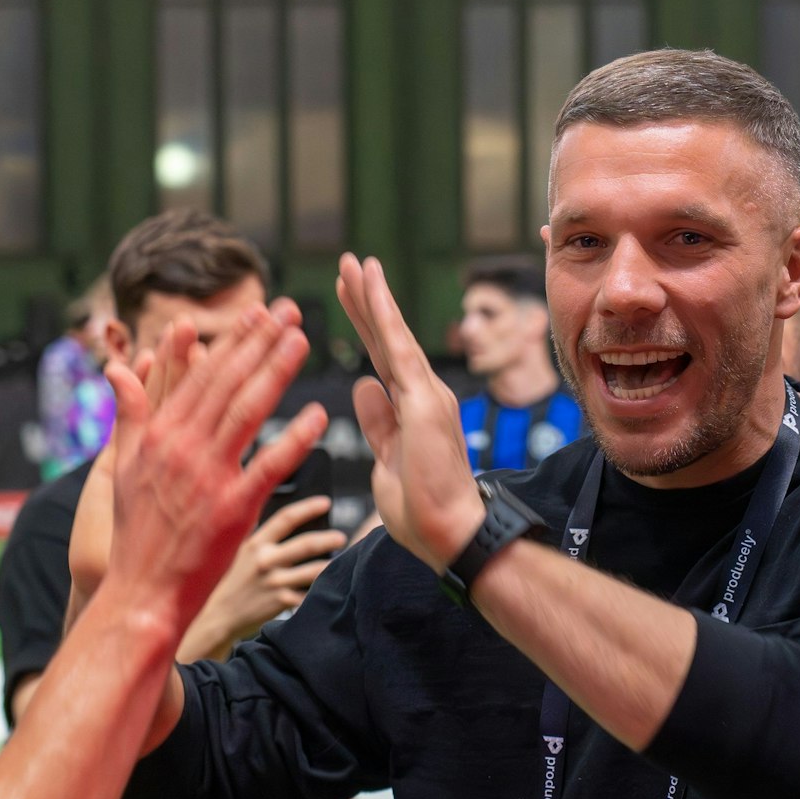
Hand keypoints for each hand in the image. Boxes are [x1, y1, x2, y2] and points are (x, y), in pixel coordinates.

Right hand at [92, 301, 328, 633]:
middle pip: (227, 384)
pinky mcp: (232, 510)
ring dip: (276, 372)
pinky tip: (318, 416)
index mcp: (159, 436)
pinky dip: (294, 440)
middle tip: (289, 310)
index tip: (258, 314)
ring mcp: (207, 478)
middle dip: (259, 342)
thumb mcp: (121, 469)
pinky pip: (268, 467)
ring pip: (247, 412)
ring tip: (301, 339)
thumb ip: (128, 416)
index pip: (202, 377)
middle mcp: (182, 449)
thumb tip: (117, 369)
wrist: (141, 593)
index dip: (233, 343)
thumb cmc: (135, 534)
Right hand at [179, 496, 346, 661]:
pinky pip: (309, 593)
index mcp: (256, 544)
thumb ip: (264, 536)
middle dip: (328, 539)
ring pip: (314, 570)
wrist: (222, 615)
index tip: (325, 503)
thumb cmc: (237, 580)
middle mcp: (265, 561)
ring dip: (331, 565)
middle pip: (306, 544)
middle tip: (341, 538)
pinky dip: (322, 588)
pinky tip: (331, 585)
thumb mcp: (244, 553)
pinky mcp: (281, 602)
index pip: (286, 518)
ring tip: (342, 561)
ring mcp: (274, 582)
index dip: (308, 508)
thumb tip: (291, 519)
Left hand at [335, 254, 483, 572]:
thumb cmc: (422, 512)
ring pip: (392, 336)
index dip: (365, 326)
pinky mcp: (423, 401)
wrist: (451, 535)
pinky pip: (398, 349)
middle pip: (385, 340)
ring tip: (354, 263)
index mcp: (411, 411)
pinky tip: (371, 286)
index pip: (381, 360)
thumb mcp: (386, 462)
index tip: (349, 297)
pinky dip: (384, 315)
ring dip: (372, 297)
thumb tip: (363, 387)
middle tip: (348, 264)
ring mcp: (425, 395)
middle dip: (365, 301)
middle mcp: (422, 395)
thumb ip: (377, 424)